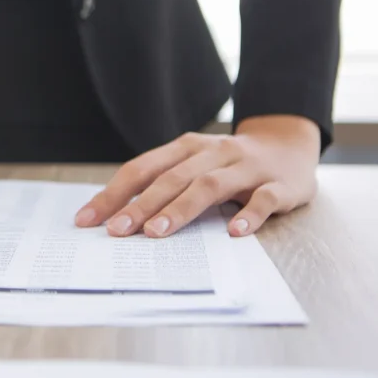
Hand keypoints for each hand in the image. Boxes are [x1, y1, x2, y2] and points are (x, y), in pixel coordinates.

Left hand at [74, 115, 320, 237]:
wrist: (289, 145)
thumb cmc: (228, 164)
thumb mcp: (193, 165)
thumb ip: (162, 183)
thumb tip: (116, 215)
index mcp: (186, 148)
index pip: (142, 168)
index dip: (113, 193)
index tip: (87, 219)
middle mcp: (213, 152)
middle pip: (172, 178)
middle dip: (141, 206)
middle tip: (117, 231)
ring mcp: (247, 167)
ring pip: (209, 186)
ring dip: (181, 210)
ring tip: (157, 233)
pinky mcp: (280, 184)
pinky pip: (264, 199)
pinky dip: (249, 214)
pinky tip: (234, 232)